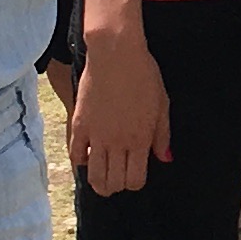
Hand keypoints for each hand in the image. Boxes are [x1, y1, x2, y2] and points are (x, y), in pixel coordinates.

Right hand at [70, 24, 170, 196]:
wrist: (115, 54)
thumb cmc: (143, 75)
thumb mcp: (162, 104)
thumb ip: (162, 135)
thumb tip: (164, 158)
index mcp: (140, 139)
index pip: (135, 179)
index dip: (135, 182)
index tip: (135, 175)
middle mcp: (118, 142)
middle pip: (114, 182)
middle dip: (117, 186)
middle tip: (118, 178)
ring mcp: (96, 135)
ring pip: (94, 176)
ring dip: (99, 183)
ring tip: (102, 178)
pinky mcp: (79, 125)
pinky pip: (76, 155)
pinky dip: (82, 161)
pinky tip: (88, 156)